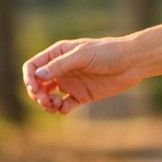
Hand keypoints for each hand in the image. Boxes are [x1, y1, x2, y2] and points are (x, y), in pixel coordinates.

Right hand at [21, 36, 141, 115]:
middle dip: (36, 93)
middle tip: (45, 99)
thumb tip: (38, 76)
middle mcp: (62, 69)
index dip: (29, 77)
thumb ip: (60, 65)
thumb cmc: (108, 52)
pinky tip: (64, 108)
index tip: (34, 87)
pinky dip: (61, 109)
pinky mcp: (81, 96)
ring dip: (46, 103)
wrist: (132, 62)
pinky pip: (65, 105)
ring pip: (49, 96)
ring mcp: (71, 83)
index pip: (34, 66)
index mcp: (58, 54)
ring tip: (54, 105)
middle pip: (38, 83)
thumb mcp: (83, 55)